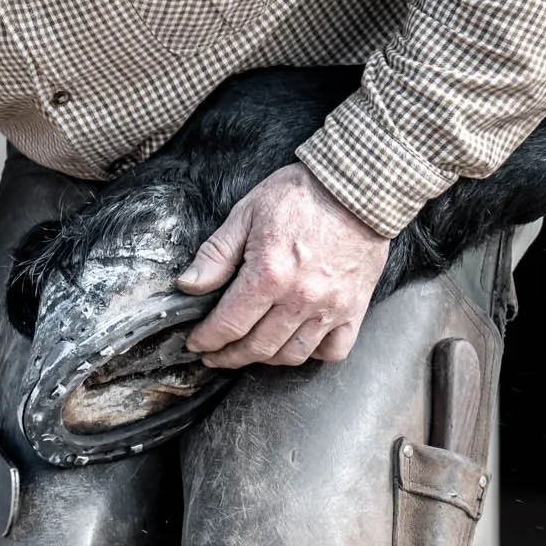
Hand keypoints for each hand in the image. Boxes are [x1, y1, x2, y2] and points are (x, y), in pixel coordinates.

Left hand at [178, 164, 390, 368]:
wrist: (357, 187)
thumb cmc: (301, 195)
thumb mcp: (247, 214)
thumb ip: (216, 254)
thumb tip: (188, 285)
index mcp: (269, 274)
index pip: (229, 324)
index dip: (207, 340)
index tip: (197, 344)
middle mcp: (300, 298)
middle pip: (257, 347)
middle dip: (229, 356)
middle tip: (216, 355)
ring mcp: (330, 307)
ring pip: (292, 355)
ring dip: (266, 359)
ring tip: (251, 350)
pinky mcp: (354, 309)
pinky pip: (333, 350)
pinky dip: (314, 354)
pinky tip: (298, 342)